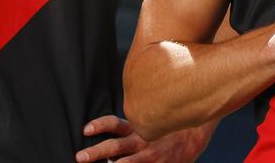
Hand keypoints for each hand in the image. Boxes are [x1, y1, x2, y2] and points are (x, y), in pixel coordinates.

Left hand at [75, 115, 213, 162]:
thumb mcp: (149, 118)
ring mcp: (148, 155)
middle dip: (96, 152)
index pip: (114, 123)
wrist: (194, 135)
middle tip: (80, 157)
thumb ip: (132, 121)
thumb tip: (108, 120)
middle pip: (114, 145)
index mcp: (135, 127)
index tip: (86, 130)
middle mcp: (140, 141)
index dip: (100, 125)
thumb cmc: (166, 126)